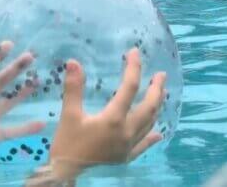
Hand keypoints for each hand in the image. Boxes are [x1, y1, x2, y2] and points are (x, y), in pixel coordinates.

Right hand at [47, 48, 165, 180]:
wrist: (64, 174)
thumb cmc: (67, 143)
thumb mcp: (69, 115)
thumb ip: (74, 89)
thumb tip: (73, 62)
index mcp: (114, 118)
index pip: (129, 87)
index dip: (133, 67)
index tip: (134, 52)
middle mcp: (127, 131)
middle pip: (149, 105)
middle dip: (157, 88)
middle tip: (161, 75)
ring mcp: (129, 145)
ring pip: (150, 122)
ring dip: (157, 106)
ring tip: (161, 94)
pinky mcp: (126, 157)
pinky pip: (144, 145)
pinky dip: (151, 136)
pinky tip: (158, 133)